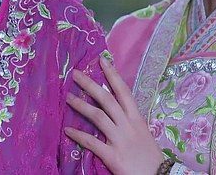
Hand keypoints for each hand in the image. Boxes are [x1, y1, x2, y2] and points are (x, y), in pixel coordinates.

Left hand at [64, 56, 165, 174]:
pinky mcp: (113, 156)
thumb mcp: (142, 132)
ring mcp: (120, 139)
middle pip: (107, 99)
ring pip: (98, 116)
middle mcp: (128, 125)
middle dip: (90, 85)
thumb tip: (113, 108)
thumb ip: (128, 120)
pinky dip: (79, 135)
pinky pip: (92, 142)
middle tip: (75, 73)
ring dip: (81, 106)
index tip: (102, 60)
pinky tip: (67, 131)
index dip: (112, 75)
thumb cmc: (149, 156)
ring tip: (67, 97)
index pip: (123, 91)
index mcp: (136, 118)